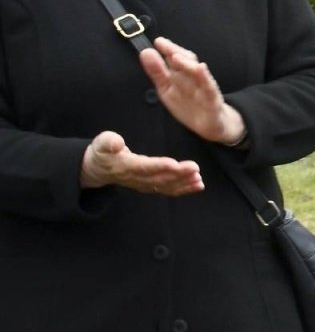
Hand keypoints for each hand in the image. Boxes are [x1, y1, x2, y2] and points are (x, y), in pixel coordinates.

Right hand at [80, 130, 202, 195]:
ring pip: (166, 186)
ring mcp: (143, 184)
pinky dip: (183, 189)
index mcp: (124, 166)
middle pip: (159, 178)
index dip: (159, 166)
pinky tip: (198, 185)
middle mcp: (136, 178)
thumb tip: (117, 142)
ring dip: (184, 183)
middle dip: (178, 175)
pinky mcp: (150, 186)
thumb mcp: (100, 143)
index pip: (144, 167)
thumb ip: (108, 142)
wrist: (98, 170)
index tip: (175, 164)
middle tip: (195, 169)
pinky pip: (168, 189)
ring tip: (199, 179)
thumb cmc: (102, 153)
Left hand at [140, 37, 245, 144]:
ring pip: (196, 73)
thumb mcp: (167, 89)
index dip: (167, 49)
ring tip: (175, 56)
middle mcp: (193, 78)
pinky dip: (205, 77)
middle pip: (186, 61)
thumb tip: (145, 51)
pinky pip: (209, 88)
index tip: (157, 42)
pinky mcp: (213, 100)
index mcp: (182, 75)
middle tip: (163, 44)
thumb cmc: (190, 105)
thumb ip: (157, 72)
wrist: (212, 126)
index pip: (175, 58)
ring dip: (187, 64)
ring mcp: (204, 88)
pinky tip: (201, 68)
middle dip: (175, 52)